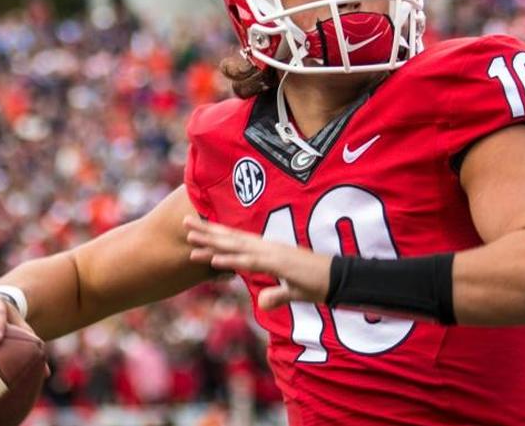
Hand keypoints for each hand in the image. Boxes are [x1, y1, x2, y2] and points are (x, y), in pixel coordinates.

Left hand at [184, 216, 331, 310]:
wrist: (340, 280)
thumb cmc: (319, 284)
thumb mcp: (292, 292)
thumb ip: (276, 295)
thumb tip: (263, 302)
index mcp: (269, 251)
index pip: (238, 241)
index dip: (218, 235)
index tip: (198, 229)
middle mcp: (268, 248)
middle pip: (232, 238)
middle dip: (207, 231)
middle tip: (183, 222)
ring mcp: (272, 253)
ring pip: (235, 246)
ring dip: (211, 241)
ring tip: (189, 237)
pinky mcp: (277, 263)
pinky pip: (249, 261)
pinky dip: (230, 259)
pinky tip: (212, 258)